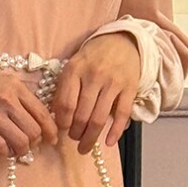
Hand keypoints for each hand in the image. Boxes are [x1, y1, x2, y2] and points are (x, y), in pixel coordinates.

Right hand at [0, 65, 58, 158]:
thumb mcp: (5, 80)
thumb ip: (22, 96)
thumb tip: (38, 117)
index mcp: (17, 88)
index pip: (43, 114)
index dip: (51, 130)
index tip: (52, 138)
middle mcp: (7, 101)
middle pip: (34, 131)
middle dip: (35, 142)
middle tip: (31, 145)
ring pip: (20, 141)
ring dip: (22, 150)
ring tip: (18, 150)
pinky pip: (0, 146)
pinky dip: (6, 152)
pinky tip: (5, 150)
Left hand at [51, 32, 139, 153]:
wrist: (123, 41)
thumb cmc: (93, 58)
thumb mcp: (73, 67)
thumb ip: (65, 90)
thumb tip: (57, 119)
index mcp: (75, 70)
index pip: (66, 104)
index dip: (62, 123)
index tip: (62, 130)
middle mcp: (94, 76)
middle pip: (82, 115)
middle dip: (76, 133)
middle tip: (75, 139)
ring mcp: (113, 82)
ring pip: (99, 118)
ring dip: (91, 137)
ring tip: (85, 146)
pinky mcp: (130, 87)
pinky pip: (122, 114)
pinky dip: (115, 132)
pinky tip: (109, 142)